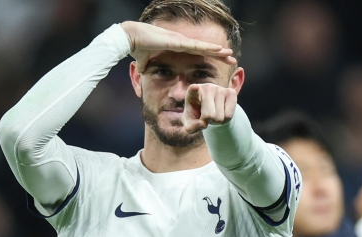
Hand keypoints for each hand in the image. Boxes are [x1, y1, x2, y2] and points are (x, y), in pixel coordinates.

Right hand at [120, 21, 235, 72]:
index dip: (209, 56)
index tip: (219, 61)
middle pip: (204, 50)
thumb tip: (142, 73)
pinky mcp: (178, 42)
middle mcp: (181, 43)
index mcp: (176, 47)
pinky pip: (196, 46)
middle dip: (218, 55)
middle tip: (232, 58)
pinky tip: (219, 50)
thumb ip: (146, 66)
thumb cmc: (136, 47)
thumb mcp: (144, 61)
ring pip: (204, 47)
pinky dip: (208, 48)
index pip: (197, 53)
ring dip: (218, 51)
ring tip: (230, 54)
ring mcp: (181, 41)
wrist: (130, 39)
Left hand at [182, 84, 236, 133]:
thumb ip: (191, 127)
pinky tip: (221, 112)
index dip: (194, 89)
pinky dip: (225, 120)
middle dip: (208, 121)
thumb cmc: (197, 114)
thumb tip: (203, 124)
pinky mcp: (231, 92)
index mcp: (192, 93)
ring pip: (220, 117)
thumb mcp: (190, 122)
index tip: (194, 87)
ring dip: (217, 121)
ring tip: (214, 113)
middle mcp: (206, 88)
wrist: (210, 108)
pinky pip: (229, 115)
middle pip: (209, 115)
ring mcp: (219, 89)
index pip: (193, 90)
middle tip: (206, 116)